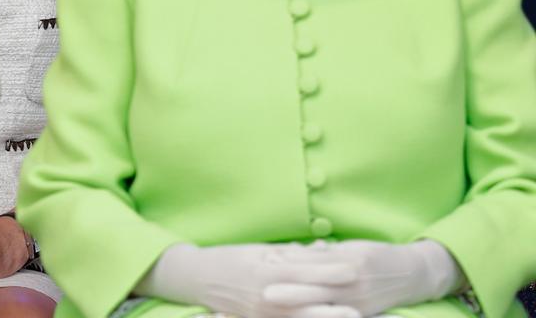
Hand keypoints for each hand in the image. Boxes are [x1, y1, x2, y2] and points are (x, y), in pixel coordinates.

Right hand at [136, 242, 362, 317]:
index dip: (330, 269)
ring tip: (352, 317)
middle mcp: (265, 294)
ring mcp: (262, 313)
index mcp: (265, 271)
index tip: (354, 267)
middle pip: (306, 297)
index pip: (304, 270)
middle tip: (363, 300)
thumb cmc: (231, 258)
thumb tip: (322, 250)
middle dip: (335, 299)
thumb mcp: (260, 251)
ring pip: (300, 317)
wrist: (197, 277)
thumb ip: (290, 253)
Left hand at [263, 240, 462, 315]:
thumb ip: (324, 253)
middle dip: (291, 291)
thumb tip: (293, 252)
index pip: (314, 262)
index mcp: (348, 261)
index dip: (291, 262)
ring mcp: (358, 302)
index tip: (268, 261)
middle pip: (317, 287)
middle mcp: (353, 282)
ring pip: (324, 306)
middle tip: (265, 292)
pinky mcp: (362, 315)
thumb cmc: (374, 256)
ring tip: (279, 306)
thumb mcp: (351, 248)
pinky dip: (320, 317)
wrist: (411, 274)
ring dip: (302, 307)